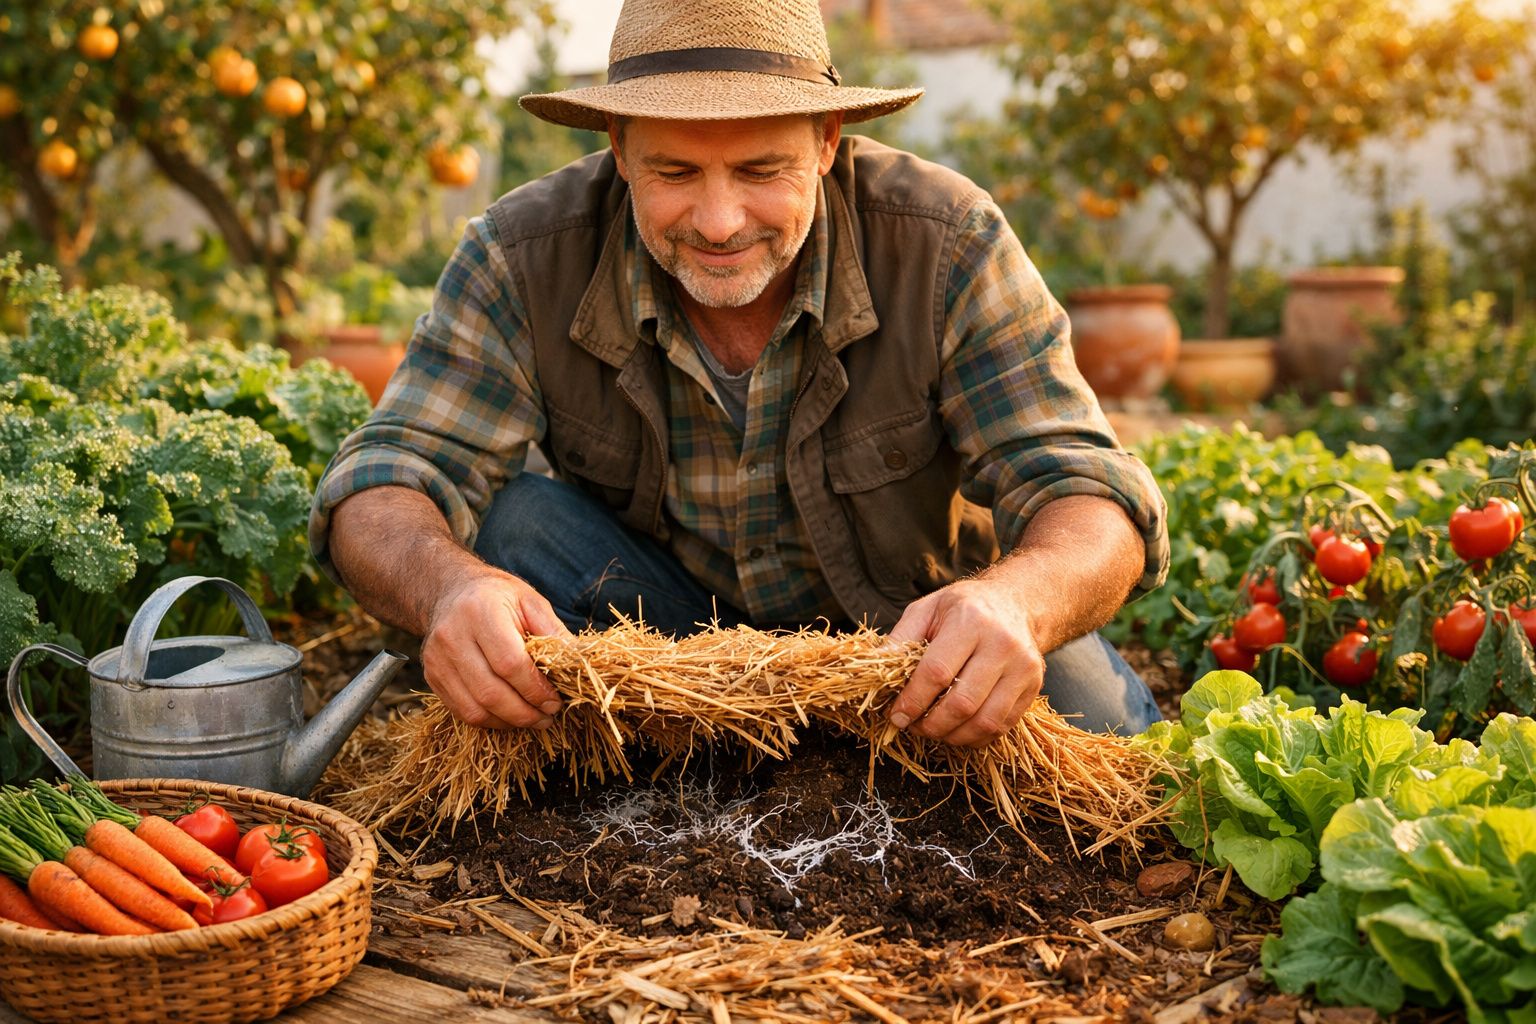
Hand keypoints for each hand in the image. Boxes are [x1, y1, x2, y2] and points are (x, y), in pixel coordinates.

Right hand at [420, 572, 571, 728]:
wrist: (451, 591)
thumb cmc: (498, 597)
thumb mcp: (531, 602)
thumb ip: (554, 633)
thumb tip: (579, 666)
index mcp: (480, 611)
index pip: (509, 663)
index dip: (535, 689)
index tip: (556, 701)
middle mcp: (452, 636)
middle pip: (490, 692)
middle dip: (525, 713)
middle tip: (548, 717)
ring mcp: (437, 659)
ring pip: (474, 709)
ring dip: (509, 722)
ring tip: (533, 720)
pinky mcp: (431, 676)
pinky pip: (462, 711)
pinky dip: (490, 720)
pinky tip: (510, 716)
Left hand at [885, 578, 1044, 746]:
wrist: (1014, 603)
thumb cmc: (963, 608)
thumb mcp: (926, 610)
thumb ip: (900, 639)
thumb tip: (873, 674)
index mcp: (970, 620)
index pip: (937, 672)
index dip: (912, 701)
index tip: (896, 716)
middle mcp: (1002, 644)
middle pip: (962, 703)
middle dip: (931, 725)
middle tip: (913, 727)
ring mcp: (1023, 667)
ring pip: (985, 721)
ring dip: (953, 736)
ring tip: (933, 731)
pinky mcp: (1033, 686)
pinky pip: (1002, 725)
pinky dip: (975, 737)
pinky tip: (957, 730)